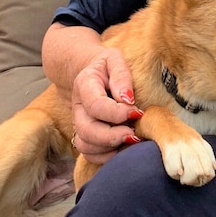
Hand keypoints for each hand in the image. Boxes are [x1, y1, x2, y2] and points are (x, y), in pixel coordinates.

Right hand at [71, 47, 142, 164]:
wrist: (93, 72)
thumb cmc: (108, 66)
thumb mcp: (115, 60)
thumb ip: (121, 76)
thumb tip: (127, 99)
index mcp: (84, 84)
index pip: (95, 105)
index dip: (116, 113)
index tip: (137, 112)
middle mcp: (78, 107)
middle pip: (87, 130)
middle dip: (112, 137)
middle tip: (134, 134)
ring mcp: (80, 123)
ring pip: (85, 146)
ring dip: (109, 149)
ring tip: (130, 140)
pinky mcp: (85, 135)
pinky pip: (89, 154)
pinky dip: (105, 157)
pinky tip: (122, 148)